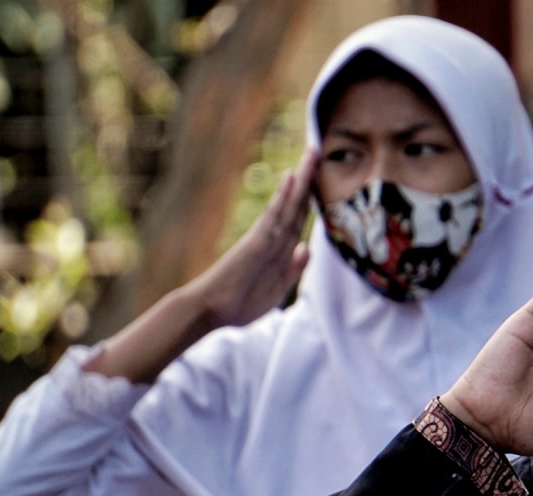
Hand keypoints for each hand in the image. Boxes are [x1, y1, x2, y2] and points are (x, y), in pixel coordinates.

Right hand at [191, 148, 319, 328]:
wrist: (210, 310)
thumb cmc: (239, 303)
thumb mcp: (276, 289)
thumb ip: (292, 269)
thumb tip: (305, 247)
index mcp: (280, 249)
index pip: (299, 217)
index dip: (311, 196)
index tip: (322, 175)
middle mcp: (274, 238)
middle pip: (296, 203)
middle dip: (308, 177)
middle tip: (317, 148)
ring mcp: (264, 238)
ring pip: (288, 204)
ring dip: (302, 178)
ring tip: (311, 153)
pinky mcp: (255, 243)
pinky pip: (273, 217)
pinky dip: (282, 198)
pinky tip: (291, 178)